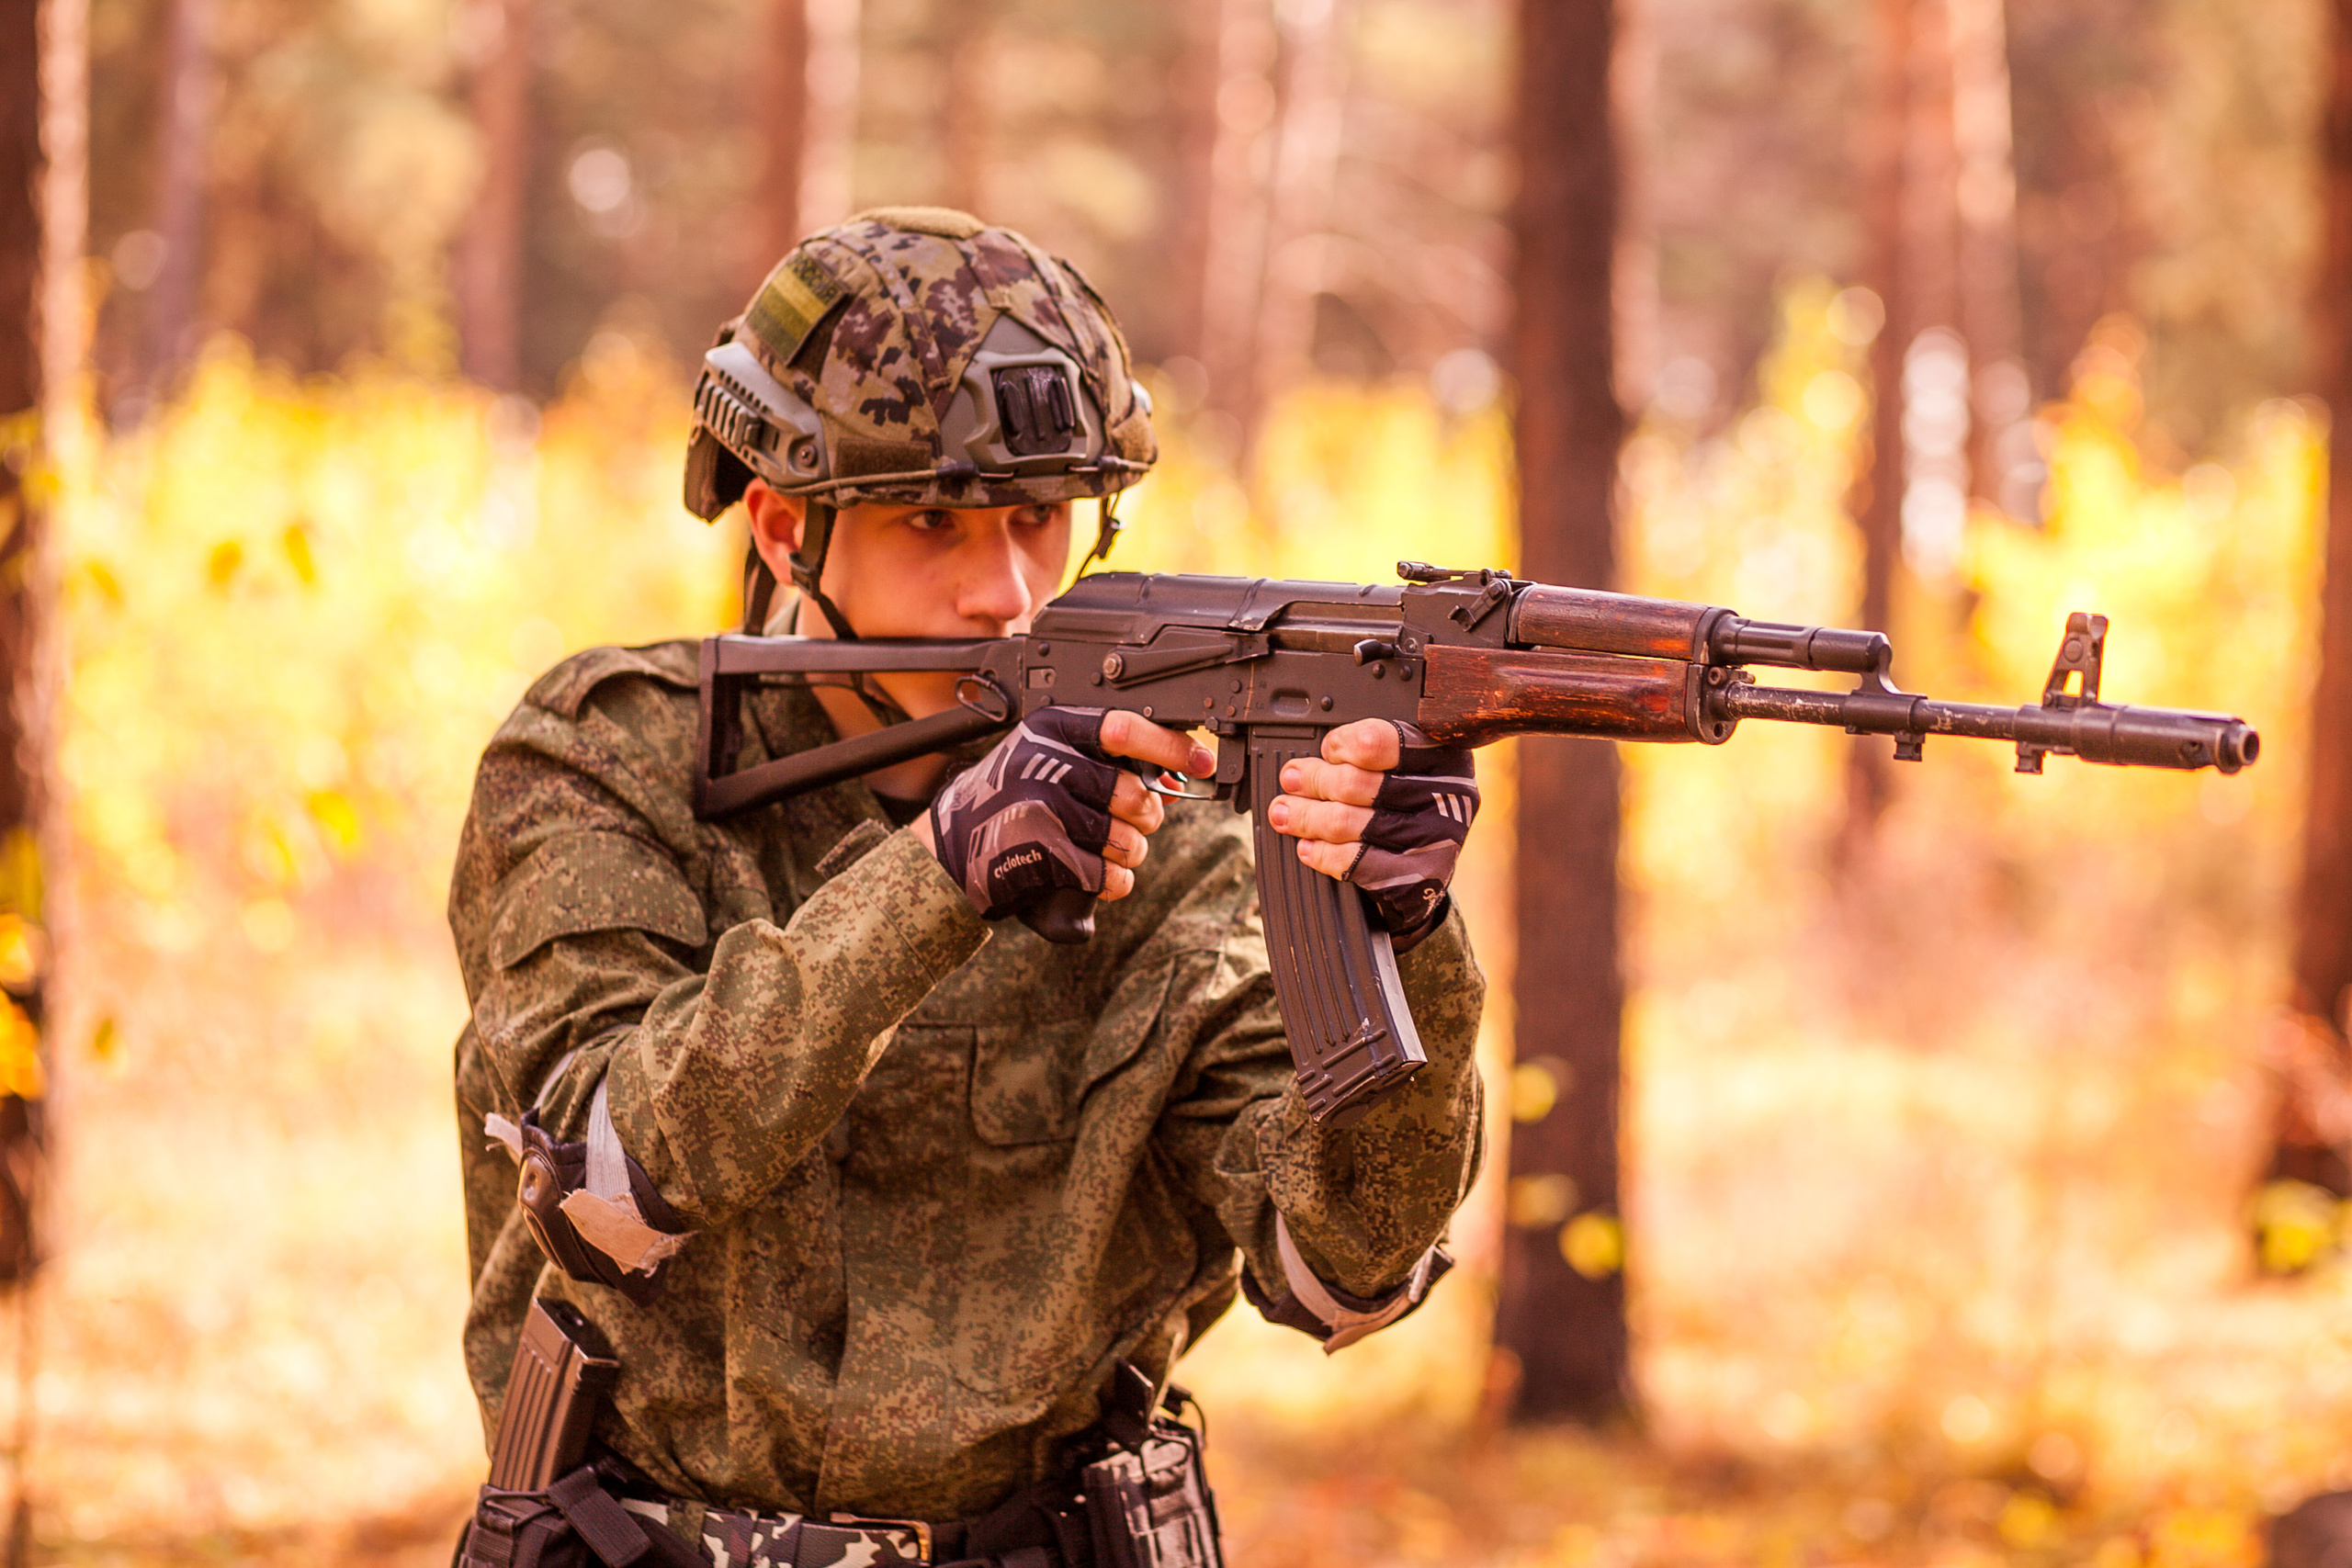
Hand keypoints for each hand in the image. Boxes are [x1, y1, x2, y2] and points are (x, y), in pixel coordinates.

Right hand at [922, 708, 1213, 916]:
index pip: (1124, 727)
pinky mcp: (1040, 853)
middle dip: (1148, 816)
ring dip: (1130, 854)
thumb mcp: (1049, 762)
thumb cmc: (1011, 803)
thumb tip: (1172, 773)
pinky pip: (1106, 873)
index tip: (1201, 761)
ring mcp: (1041, 807)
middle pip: (1131, 792)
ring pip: (1126, 837)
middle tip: (1137, 822)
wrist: (950, 849)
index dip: (1170, 745)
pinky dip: (1114, 883)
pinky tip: (1100, 878)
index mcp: (1052, 729)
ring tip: (1111, 852)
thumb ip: (1103, 761)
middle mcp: (1046, 762)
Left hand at [1267, 718, 1478, 933]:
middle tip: (1291, 780)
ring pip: (1344, 821)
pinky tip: (1307, 847)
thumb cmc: (1409, 807)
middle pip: (1353, 782)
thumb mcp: (1403, 768)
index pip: (1378, 741)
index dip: (1341, 746)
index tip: (1328, 751)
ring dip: (1305, 817)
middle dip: (1312, 781)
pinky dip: (1321, 853)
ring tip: (1284, 814)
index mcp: (1440, 754)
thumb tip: (1302, 766)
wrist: (1432, 873)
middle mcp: (1444, 794)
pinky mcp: (1415, 876)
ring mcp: (1431, 838)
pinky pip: (1351, 862)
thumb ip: (1366, 757)